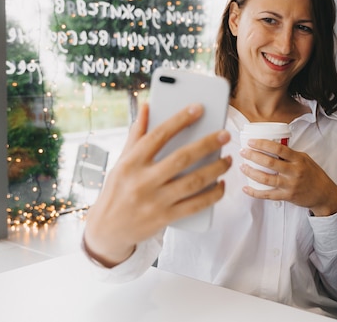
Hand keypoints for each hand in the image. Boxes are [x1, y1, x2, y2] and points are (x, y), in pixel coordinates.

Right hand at [83, 102, 231, 267]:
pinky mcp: (165, 218)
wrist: (107, 230)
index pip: (158, 135)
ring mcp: (155, 201)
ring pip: (193, 182)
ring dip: (216, 169)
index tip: (198, 108)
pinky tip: (222, 185)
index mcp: (131, 163)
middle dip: (207, 144)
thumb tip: (147, 105)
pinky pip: (196, 205)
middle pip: (182, 158)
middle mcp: (143, 181)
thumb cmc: (118, 189)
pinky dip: (213, 195)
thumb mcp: (122, 161)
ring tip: (228, 159)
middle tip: (225, 134)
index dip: (179, 120)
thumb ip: (137, 134)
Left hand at [239, 139, 336, 215]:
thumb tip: (271, 147)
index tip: (251, 142)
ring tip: (242, 166)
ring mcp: (290, 185)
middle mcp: (294, 172)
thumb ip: (290, 155)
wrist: (324, 194)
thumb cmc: (314, 175)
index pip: (278, 149)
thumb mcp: (305, 159)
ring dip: (251, 172)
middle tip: (243, 152)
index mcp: (298, 159)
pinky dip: (255, 192)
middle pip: (269, 163)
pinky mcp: (287, 196)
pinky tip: (246, 188)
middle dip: (253, 156)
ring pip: (266, 179)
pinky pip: (267, 195)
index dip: (263, 144)